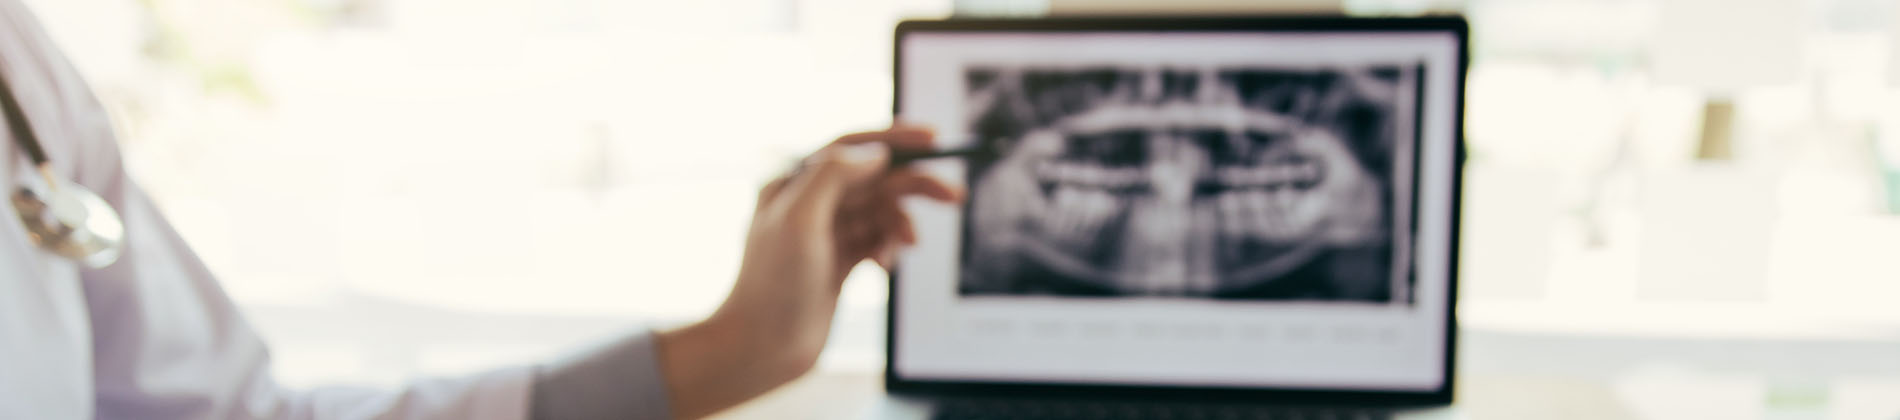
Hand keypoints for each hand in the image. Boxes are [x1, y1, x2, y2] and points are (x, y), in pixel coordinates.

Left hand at [657, 125, 961, 418]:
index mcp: (793, 182)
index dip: (894, 139)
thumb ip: (833, 176)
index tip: (933, 139)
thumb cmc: (771, 286)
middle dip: (914, 183)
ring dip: (901, 222)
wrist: (762, 348)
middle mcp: (809, 202)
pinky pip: (877, 240)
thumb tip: (875, 153)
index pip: (851, 146)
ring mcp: (825, 232)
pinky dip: (888, 247)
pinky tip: (884, 266)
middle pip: (874, 178)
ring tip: (910, 244)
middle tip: (954, 195)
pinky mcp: (838, 260)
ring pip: (879, 211)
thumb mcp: (799, 221)